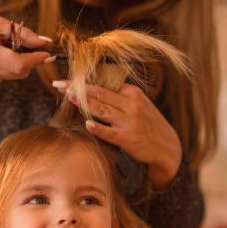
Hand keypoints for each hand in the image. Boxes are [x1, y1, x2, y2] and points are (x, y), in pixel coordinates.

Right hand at [0, 17, 53, 90]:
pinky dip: (7, 68)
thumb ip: (21, 33)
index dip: (36, 60)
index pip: (19, 64)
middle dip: (30, 61)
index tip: (46, 54)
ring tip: (3, 51)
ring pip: (15, 75)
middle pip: (21, 72)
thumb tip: (43, 42)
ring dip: (17, 63)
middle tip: (29, 49)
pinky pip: (6, 77)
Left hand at [55, 81, 182, 188]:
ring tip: (68, 97)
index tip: (67, 79)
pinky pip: (109, 133)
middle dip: (78, 88)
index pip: (105, 83)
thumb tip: (94, 91)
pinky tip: (87, 124)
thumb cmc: (148, 126)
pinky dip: (98, 128)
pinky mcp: (128, 139)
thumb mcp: (139, 106)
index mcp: (132, 93)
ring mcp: (129, 122)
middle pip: (100, 93)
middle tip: (59, 84)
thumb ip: (120, 98)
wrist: (167, 148)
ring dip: (84, 102)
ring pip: (103, 110)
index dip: (84, 81)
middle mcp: (131, 105)